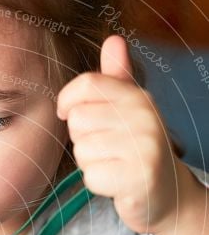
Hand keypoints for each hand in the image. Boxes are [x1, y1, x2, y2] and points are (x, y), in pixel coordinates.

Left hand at [56, 34, 186, 234]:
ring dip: (90, 164)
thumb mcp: (129, 111)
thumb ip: (117, 79)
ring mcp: (145, 148)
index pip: (88, 84)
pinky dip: (97, 184)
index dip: (67, 100)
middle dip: (82, 139)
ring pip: (83, 150)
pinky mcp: (139, 178)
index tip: (67, 113)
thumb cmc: (137, 150)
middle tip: (105, 149)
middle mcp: (145, 117)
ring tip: (112, 165)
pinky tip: (116, 184)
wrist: (167, 195)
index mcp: (139, 97)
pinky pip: (91, 177)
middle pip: (78, 119)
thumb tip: (113, 39)